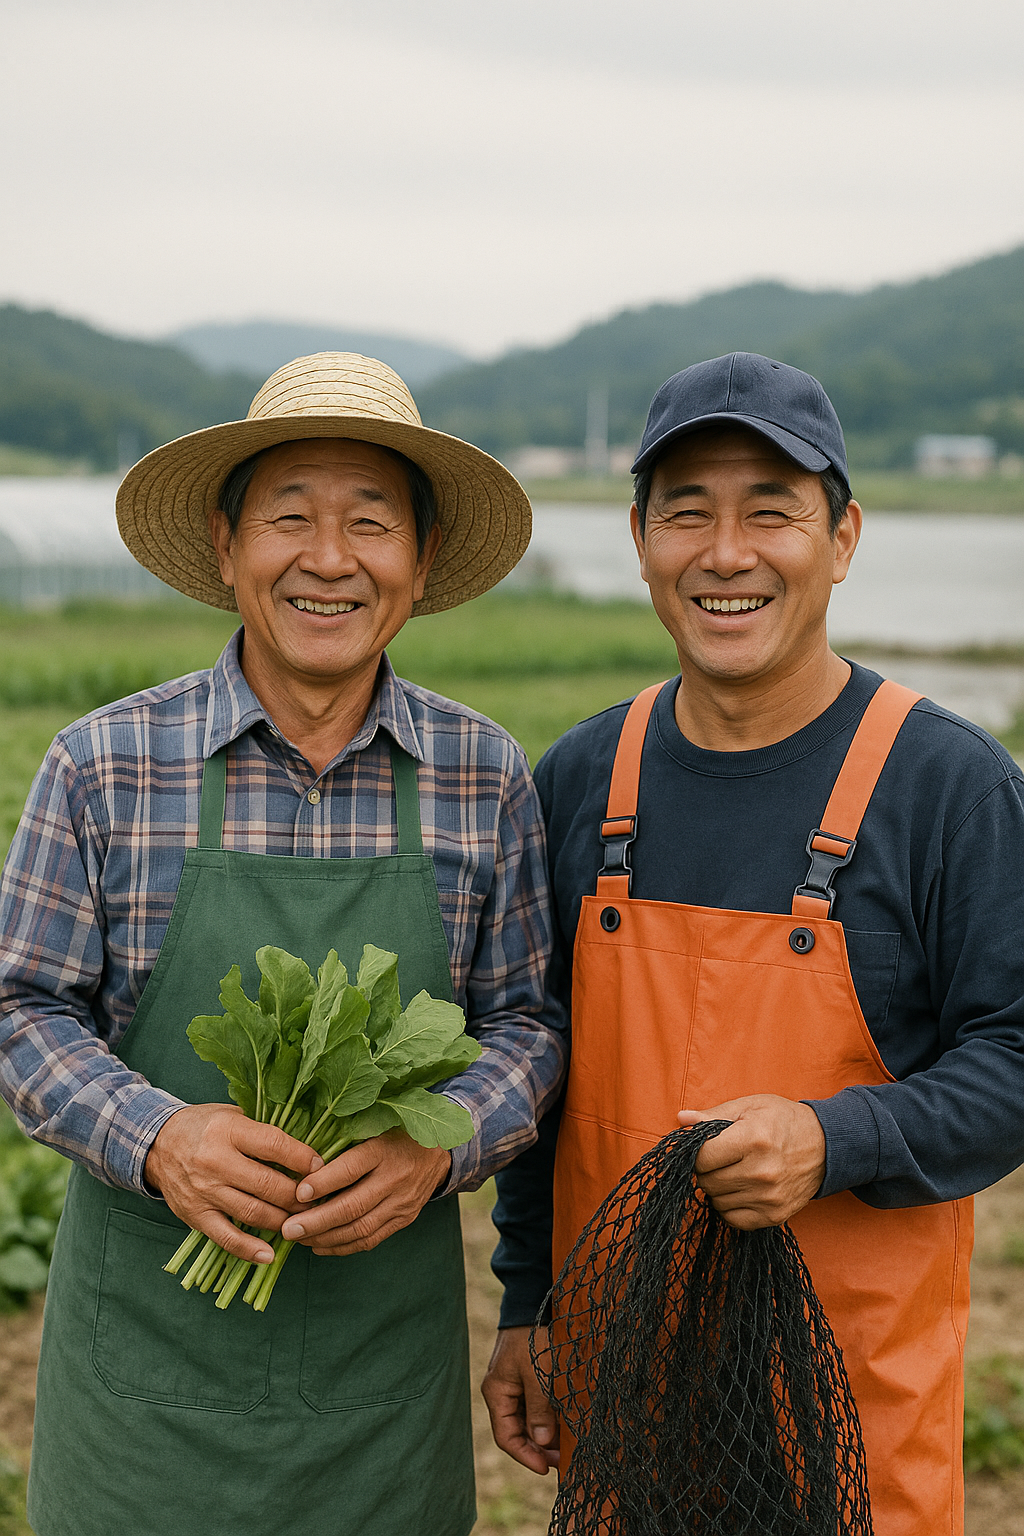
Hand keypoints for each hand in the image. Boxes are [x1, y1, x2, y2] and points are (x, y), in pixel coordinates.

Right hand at [145, 1103, 322, 1263]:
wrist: (156, 1144)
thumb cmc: (205, 1126)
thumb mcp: (233, 1114)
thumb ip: (264, 1129)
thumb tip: (307, 1146)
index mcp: (228, 1130)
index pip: (274, 1145)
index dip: (303, 1159)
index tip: (321, 1167)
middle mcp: (215, 1161)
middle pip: (268, 1184)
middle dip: (299, 1196)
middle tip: (318, 1199)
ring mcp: (205, 1192)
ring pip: (253, 1213)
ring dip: (283, 1220)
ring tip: (302, 1221)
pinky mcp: (196, 1216)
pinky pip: (227, 1238)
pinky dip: (250, 1250)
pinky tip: (270, 1255)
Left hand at [279, 1128, 450, 1254]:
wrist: (439, 1153)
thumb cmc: (395, 1134)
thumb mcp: (374, 1126)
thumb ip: (344, 1141)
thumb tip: (302, 1162)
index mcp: (384, 1150)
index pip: (351, 1169)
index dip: (323, 1183)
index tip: (297, 1193)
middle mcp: (394, 1178)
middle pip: (353, 1205)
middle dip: (317, 1221)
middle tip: (288, 1228)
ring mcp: (401, 1203)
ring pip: (360, 1228)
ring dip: (326, 1238)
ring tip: (299, 1239)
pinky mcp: (404, 1219)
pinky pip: (371, 1239)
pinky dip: (343, 1246)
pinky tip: (320, 1245)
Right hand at [482, 1326, 559, 1474]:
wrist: (534, 1301)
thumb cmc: (533, 1335)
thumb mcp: (537, 1373)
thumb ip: (539, 1408)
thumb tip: (541, 1443)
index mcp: (497, 1393)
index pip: (506, 1437)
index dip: (526, 1456)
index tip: (547, 1468)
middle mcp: (504, 1392)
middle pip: (519, 1431)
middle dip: (540, 1447)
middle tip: (565, 1458)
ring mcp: (516, 1384)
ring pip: (530, 1419)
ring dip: (547, 1433)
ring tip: (570, 1442)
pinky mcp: (529, 1377)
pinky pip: (537, 1404)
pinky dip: (550, 1416)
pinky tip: (566, 1421)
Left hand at [677, 1095, 825, 1229]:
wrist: (826, 1146)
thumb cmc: (783, 1121)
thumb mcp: (750, 1106)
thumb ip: (713, 1115)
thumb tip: (682, 1120)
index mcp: (754, 1139)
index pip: (702, 1157)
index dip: (696, 1152)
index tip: (705, 1147)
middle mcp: (762, 1172)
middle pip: (707, 1181)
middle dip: (706, 1170)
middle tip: (720, 1159)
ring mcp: (769, 1197)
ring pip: (717, 1201)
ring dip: (717, 1188)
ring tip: (733, 1171)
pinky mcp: (775, 1215)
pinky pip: (733, 1219)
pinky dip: (730, 1206)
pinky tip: (740, 1189)